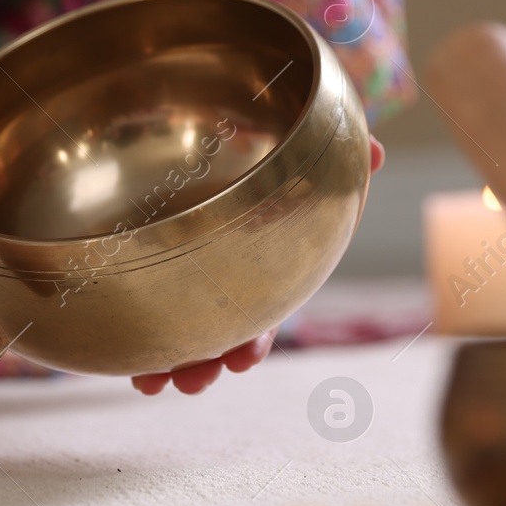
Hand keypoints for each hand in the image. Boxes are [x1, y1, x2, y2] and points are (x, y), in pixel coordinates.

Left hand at [132, 135, 385, 394]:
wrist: (214, 120)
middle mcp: (224, 274)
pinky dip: (135, 341)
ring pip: (179, 330)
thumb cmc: (265, 142)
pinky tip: (126, 362)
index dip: (255, 339)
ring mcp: (184, 276)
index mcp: (260, 259)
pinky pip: (141, 310)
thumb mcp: (296, 146)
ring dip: (168, 363)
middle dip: (208, 362)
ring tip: (153, 384)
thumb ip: (336, 155)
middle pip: (218, 330)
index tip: (243, 361)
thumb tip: (379, 154)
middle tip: (194, 383)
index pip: (262, 310)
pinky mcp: (146, 267)